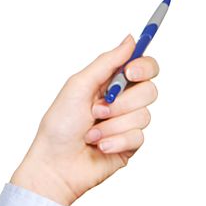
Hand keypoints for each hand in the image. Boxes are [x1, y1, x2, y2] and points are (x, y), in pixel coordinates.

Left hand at [9, 34, 159, 205]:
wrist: (55, 165)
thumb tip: (130, 40)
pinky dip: (115, 141)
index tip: (130, 73)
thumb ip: (107, 62)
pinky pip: (138, 137)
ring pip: (144, 115)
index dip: (143, 66)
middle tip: (98, 109)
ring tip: (91, 133)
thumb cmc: (59, 125)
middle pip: (149, 90)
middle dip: (122, 103)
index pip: (143, 66)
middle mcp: (122, 100)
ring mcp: (127, 123)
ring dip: (112, 125)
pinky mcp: (130, 145)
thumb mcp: (78, 85)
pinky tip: (99, 146)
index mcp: (110, 82)